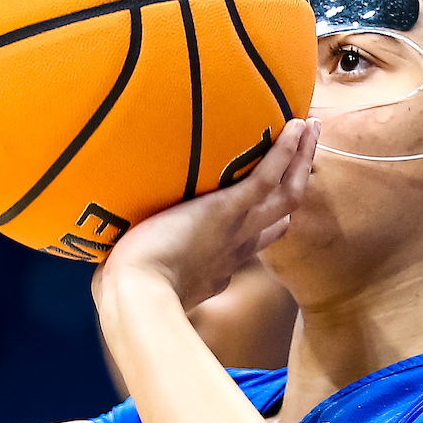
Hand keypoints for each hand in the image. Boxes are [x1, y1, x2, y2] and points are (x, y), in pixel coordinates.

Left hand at [95, 118, 319, 311]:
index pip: (254, 241)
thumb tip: (111, 263)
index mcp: (218, 266)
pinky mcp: (226, 211)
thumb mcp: (137, 280)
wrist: (135, 296)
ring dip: (302, 160)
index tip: (272, 201)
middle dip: (296, 183)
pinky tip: (296, 127)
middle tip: (307, 155)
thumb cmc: (125, 294)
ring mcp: (236, 228)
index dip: (268, 221)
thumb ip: (135, 266)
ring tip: (312, 128)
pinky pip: (266, 178)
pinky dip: (286, 153)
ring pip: (286, 194)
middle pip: (281, 213)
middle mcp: (237, 247)